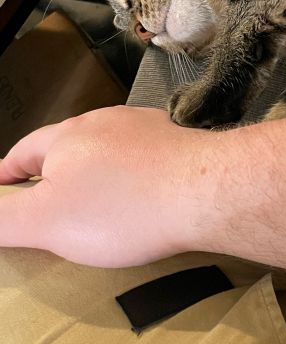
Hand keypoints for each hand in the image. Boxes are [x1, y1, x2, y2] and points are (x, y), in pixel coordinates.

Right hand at [0, 107, 215, 265]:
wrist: (207, 191)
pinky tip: (144, 191)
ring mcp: (147, 128)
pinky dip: (137, 173)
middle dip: (55, 170)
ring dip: (99, 169)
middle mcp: (105, 122)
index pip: (24, 151)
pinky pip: (147, 156)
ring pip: (110, 148)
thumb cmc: (124, 207)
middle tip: (49, 196)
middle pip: (68, 146)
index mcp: (66, 136)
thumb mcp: (46, 221)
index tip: (3, 187)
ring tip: (98, 195)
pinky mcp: (180, 141)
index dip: (9, 173)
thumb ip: (4, 218)